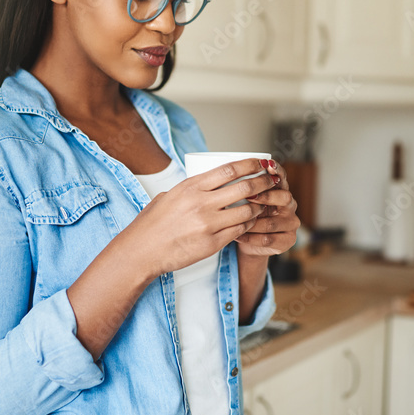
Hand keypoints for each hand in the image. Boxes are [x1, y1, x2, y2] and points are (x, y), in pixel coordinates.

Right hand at [121, 158, 279, 277]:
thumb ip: (191, 189)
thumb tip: (209, 182)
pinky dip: (248, 224)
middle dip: (263, 183)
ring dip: (259, 207)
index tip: (261, 163)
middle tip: (271, 182)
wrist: (142, 251)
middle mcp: (201, 204)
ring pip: (247, 211)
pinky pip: (239, 230)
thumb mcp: (169, 196)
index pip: (229, 170)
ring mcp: (208, 225)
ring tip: (263, 204)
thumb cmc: (152, 223)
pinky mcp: (212, 243)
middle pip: (244, 188)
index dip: (250, 165)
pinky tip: (250, 222)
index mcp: (191, 187)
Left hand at [234, 159, 298, 256]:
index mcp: (281, 190)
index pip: (282, 178)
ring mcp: (290, 223)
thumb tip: (230, 175)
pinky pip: (268, 239)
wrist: (248, 242)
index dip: (277, 171)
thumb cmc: (245, 215)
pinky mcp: (287, 240)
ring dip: (253, 222)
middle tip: (250, 196)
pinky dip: (251, 237)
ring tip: (236, 221)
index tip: (268, 165)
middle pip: (284, 197)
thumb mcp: (244, 200)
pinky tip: (238, 235)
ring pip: (272, 222)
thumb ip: (244, 188)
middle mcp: (289, 205)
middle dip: (266, 196)